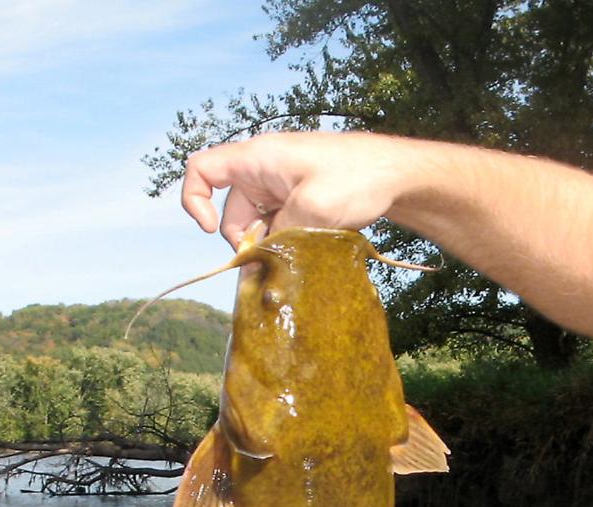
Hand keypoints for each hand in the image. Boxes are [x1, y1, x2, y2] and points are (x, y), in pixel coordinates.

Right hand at [180, 131, 405, 247]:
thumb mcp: (314, 209)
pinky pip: (281, 222)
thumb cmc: (358, 178)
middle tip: (273, 262)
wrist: (397, 174)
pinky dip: (288, 239)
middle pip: (233, 209)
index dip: (195, 200)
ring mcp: (283, 184)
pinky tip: (310, 249)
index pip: (202, 170)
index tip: (212, 230)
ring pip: (260, 221)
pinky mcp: (300, 198)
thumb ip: (280, 233)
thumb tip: (264, 257)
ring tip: (300, 255)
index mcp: (257, 158)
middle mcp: (264, 169)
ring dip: (272, 242)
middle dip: (247, 239)